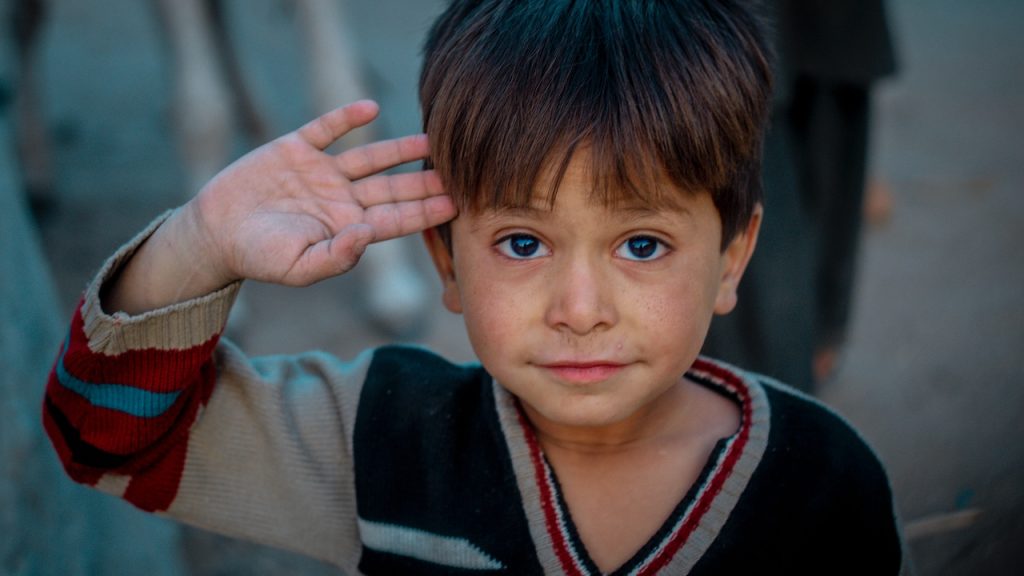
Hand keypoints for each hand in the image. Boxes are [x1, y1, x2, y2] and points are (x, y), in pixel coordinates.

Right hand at [183, 100, 454, 286]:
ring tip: (428, 139)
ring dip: (398, 148)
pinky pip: (327, 129)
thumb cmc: (259, 258)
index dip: (424, 212)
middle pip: (391, 188)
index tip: (455, 205)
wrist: (215, 233)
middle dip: (423, 181)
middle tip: (457, 171)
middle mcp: (341, 199)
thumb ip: (338, 256)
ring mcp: (321, 173)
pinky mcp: (296, 149)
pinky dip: (346, 117)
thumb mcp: (300, 267)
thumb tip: (367, 234)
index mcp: (347, 228)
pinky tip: (370, 108)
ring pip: (369, 158)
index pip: (395, 220)